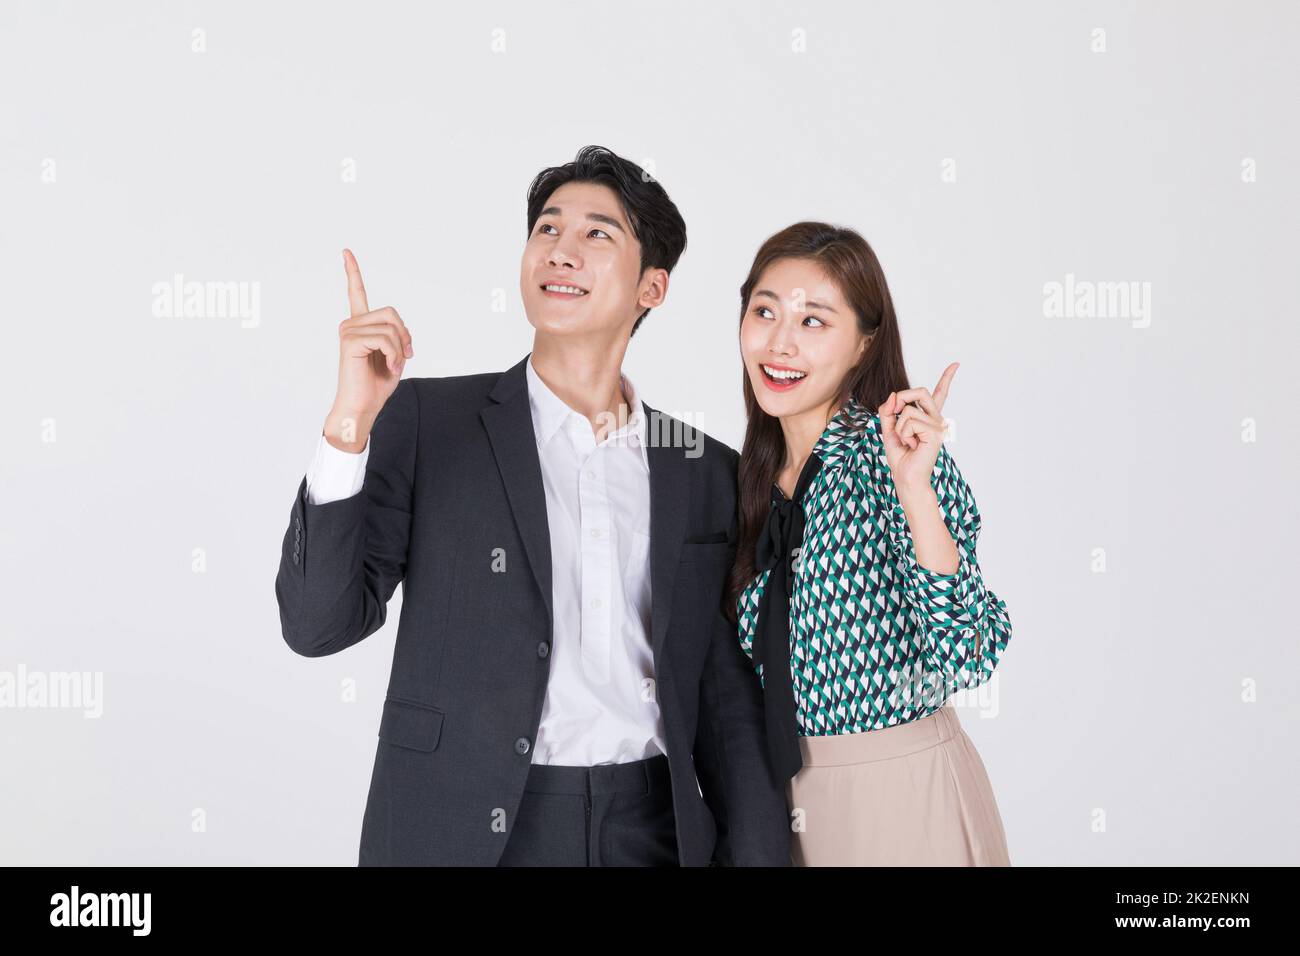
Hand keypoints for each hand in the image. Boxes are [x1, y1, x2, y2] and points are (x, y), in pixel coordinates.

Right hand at [332, 248, 413, 417]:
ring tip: (392, 365)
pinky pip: (386, 339)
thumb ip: (398, 336)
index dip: (352, 272)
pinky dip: (394, 355)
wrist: (363, 406)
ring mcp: (348, 331)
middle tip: (404, 356)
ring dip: (399, 349)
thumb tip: (401, 329)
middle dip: (404, 335)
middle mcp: (350, 324)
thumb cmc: (376, 385)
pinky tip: (388, 367)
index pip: (356, 294)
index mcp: (359, 326)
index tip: (346, 252)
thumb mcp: (395, 355)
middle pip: (392, 313)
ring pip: (391, 328)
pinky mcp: (350, 340)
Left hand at [878, 362, 957, 495]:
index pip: (939, 394)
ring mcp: (937, 425)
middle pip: (919, 392)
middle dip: (901, 398)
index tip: (956, 364)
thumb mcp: (888, 429)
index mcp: (928, 418)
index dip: (947, 378)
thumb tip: (894, 394)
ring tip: (907, 442)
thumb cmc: (900, 457)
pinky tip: (912, 445)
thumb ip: (888, 411)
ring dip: (898, 427)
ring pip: (908, 410)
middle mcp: (936, 419)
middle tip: (894, 413)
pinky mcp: (935, 432)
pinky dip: (903, 433)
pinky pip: (909, 421)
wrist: (906, 477)